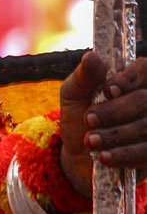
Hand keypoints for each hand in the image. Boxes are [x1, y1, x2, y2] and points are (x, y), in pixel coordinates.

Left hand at [59, 51, 146, 197]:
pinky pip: (146, 153)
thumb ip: (83, 76)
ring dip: (115, 136)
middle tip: (89, 120)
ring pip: (145, 128)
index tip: (110, 90)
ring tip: (91, 141)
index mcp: (133, 79)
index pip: (143, 69)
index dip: (129, 79)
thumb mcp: (74, 94)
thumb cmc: (79, 117)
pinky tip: (104, 156)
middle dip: (113, 112)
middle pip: (143, 100)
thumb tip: (92, 57)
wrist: (78, 155)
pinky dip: (124, 155)